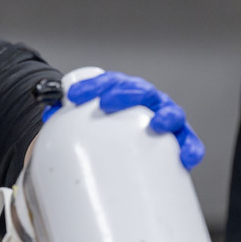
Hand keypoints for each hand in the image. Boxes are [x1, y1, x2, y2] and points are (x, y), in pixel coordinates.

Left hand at [65, 71, 204, 170]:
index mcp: (125, 90)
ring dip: (167, 117)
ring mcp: (166, 117)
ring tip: (159, 124)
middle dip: (124, 94)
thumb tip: (50, 115)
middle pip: (140, 91)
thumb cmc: (109, 122)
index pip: (109, 82)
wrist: (131, 130)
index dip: (92, 86)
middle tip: (107, 103)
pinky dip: (191, 149)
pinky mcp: (181, 139)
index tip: (74, 95)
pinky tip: (186, 159)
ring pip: (171, 113)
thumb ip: (66, 115)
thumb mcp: (87, 118)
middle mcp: (148, 100)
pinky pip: (189, 143)